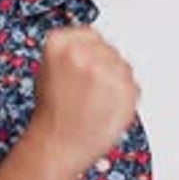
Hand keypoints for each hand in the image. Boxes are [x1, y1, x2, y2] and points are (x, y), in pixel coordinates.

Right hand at [32, 26, 139, 177]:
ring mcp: (108, 70)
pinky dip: (124, 96)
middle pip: (108, 48)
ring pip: (122, 65)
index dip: (89, 51)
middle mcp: (86, 53)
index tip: (87, 64)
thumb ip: (68, 50)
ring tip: (95, 100)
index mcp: (61, 44)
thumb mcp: (46, 69)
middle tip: (89, 88)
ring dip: (114, 80)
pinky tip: (105, 107)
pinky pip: (132, 85)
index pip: (89, 34)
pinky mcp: (127, 88)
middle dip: (103, 65)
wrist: (58, 145)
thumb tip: (91, 45)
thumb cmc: (51, 114)